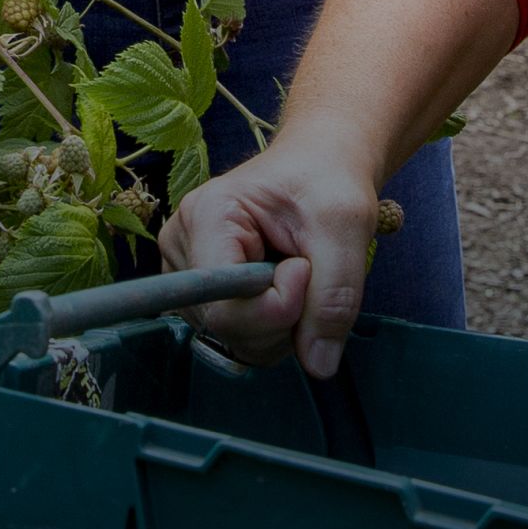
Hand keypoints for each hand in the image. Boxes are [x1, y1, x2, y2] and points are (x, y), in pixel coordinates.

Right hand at [159, 122, 385, 377]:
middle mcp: (182, 246)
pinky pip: (241, 336)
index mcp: (205, 216)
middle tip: (310, 267)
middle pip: (229, 328)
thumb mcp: (345, 225)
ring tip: (300, 274)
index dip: (277, 307)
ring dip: (285, 325)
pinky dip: (276, 326)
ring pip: (237, 339)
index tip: (308, 268)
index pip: (225, 306)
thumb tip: (319, 365)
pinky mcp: (206, 291)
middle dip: (286, 317)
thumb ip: (334, 296)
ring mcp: (190, 272)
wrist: (320, 163)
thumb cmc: (328, 179)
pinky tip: (287, 289)